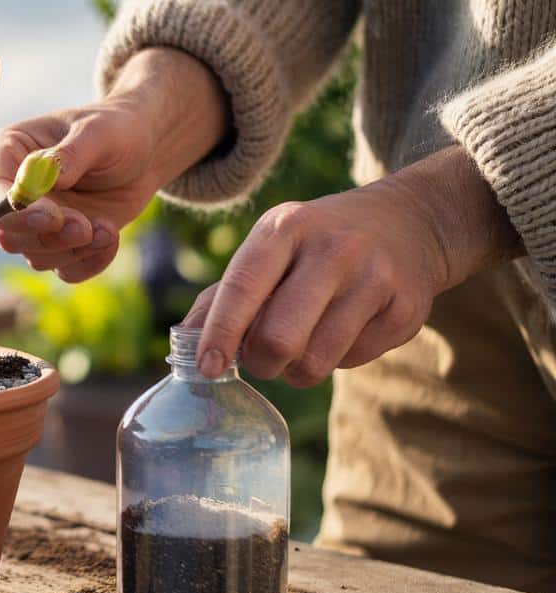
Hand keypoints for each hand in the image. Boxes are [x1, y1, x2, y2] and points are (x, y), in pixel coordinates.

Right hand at [0, 48, 227, 281]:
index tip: (53, 218)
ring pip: (36, 255)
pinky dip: (89, 263)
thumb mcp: (99, 132)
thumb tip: (47, 174)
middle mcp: (15, 190)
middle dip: (48, 237)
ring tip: (108, 228)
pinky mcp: (60, 243)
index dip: (17, 211)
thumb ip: (71, 153)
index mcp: (10, 151)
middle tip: (86, 227)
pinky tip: (110, 239)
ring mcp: (36, 221)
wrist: (144, 153)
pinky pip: (64, 270)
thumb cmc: (116, 130)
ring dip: (74, 250)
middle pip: (8, 232)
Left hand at [184, 145, 522, 386]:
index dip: (220, 334)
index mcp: (286, 228)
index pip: (242, 289)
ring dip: (296, 369)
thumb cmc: (316, 243)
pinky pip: (352, 362)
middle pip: (279, 338)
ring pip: (315, 361)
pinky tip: (343, 330)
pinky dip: (337, 360)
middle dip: (261, 362)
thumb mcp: (270, 247)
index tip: (207, 368)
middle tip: (261, 358)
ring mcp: (374, 278)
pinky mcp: (406, 310)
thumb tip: (184, 341)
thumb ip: (224, 293)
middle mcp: (332, 248)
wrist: (408, 223)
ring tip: (301, 345)